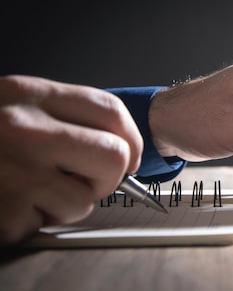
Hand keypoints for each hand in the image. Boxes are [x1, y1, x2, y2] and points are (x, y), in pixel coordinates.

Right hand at [0, 75, 142, 243]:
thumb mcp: (11, 104)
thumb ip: (62, 116)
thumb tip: (122, 144)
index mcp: (29, 95)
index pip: (111, 113)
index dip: (132, 138)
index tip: (130, 154)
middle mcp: (23, 130)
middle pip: (113, 157)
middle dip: (109, 176)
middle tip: (87, 178)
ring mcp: (13, 173)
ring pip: (85, 199)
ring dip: (67, 203)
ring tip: (33, 190)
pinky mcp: (3, 213)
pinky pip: (46, 224)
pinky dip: (33, 220)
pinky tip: (8, 202)